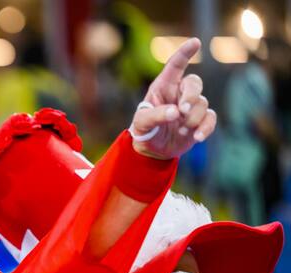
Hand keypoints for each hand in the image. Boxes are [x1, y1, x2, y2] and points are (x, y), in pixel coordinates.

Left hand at [130, 38, 216, 159]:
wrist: (153, 150)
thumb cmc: (145, 130)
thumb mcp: (142, 123)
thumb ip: (155, 115)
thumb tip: (176, 112)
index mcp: (163, 87)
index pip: (175, 66)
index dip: (185, 53)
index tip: (195, 42)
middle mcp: (179, 93)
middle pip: (194, 83)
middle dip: (191, 96)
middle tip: (183, 110)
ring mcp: (192, 106)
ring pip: (202, 103)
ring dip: (192, 118)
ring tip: (180, 131)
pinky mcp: (200, 120)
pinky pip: (211, 118)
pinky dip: (206, 127)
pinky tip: (197, 137)